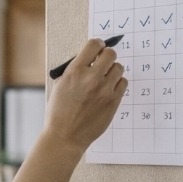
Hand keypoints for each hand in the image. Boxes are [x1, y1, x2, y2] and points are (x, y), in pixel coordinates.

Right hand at [44, 38, 126, 152]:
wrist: (65, 137)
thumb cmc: (59, 112)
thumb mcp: (60, 86)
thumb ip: (75, 70)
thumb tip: (90, 59)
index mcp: (75, 71)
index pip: (94, 44)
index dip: (97, 45)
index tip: (97, 50)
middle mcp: (91, 78)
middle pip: (110, 53)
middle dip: (106, 56)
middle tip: (102, 64)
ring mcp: (104, 90)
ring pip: (119, 68)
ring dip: (112, 71)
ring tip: (104, 80)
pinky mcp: (113, 101)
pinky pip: (123, 83)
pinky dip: (117, 84)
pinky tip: (107, 91)